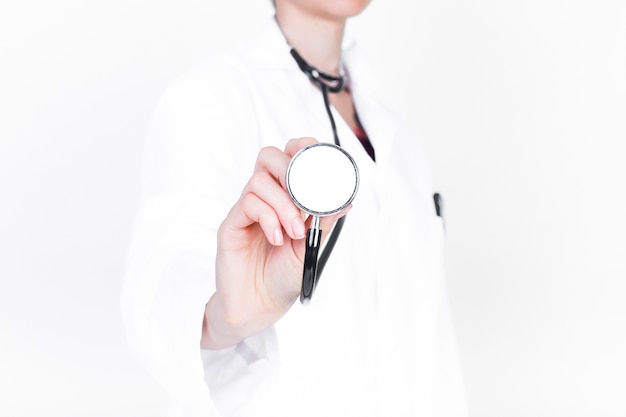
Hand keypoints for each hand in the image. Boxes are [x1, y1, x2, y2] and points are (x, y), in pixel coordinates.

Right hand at [201, 137, 349, 348]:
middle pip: (268, 157)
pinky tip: (277, 238)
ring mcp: (246, 210)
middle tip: (303, 193)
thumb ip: (323, 221)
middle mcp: (265, 198)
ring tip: (294, 232)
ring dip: (283, 204)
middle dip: (289, 168)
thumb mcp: (312, 246)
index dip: (302, 148)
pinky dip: (268, 218)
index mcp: (285, 196)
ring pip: (259, 181)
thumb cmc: (285, 275)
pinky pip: (248, 204)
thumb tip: (345, 200)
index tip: (317, 157)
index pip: (289, 158)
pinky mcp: (232, 224)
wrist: (261, 305)